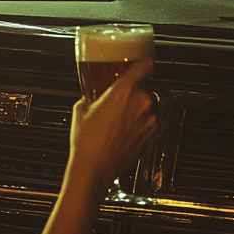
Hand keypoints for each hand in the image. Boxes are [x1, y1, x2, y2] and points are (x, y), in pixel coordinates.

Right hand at [68, 59, 157, 188]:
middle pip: (142, 89)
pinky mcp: (152, 136)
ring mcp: (149, 120)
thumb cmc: (87, 142)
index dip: (142, 64)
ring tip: (117, 122)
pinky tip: (122, 133)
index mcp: (124, 90)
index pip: (144, 66)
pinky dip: (139, 126)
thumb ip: (91, 97)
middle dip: (131, 95)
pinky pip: (148, 124)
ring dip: (135, 111)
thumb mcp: (81, 110)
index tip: (141, 64)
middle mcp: (141, 103)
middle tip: (115, 104)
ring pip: (146, 108)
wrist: (94, 169)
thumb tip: (91, 97)